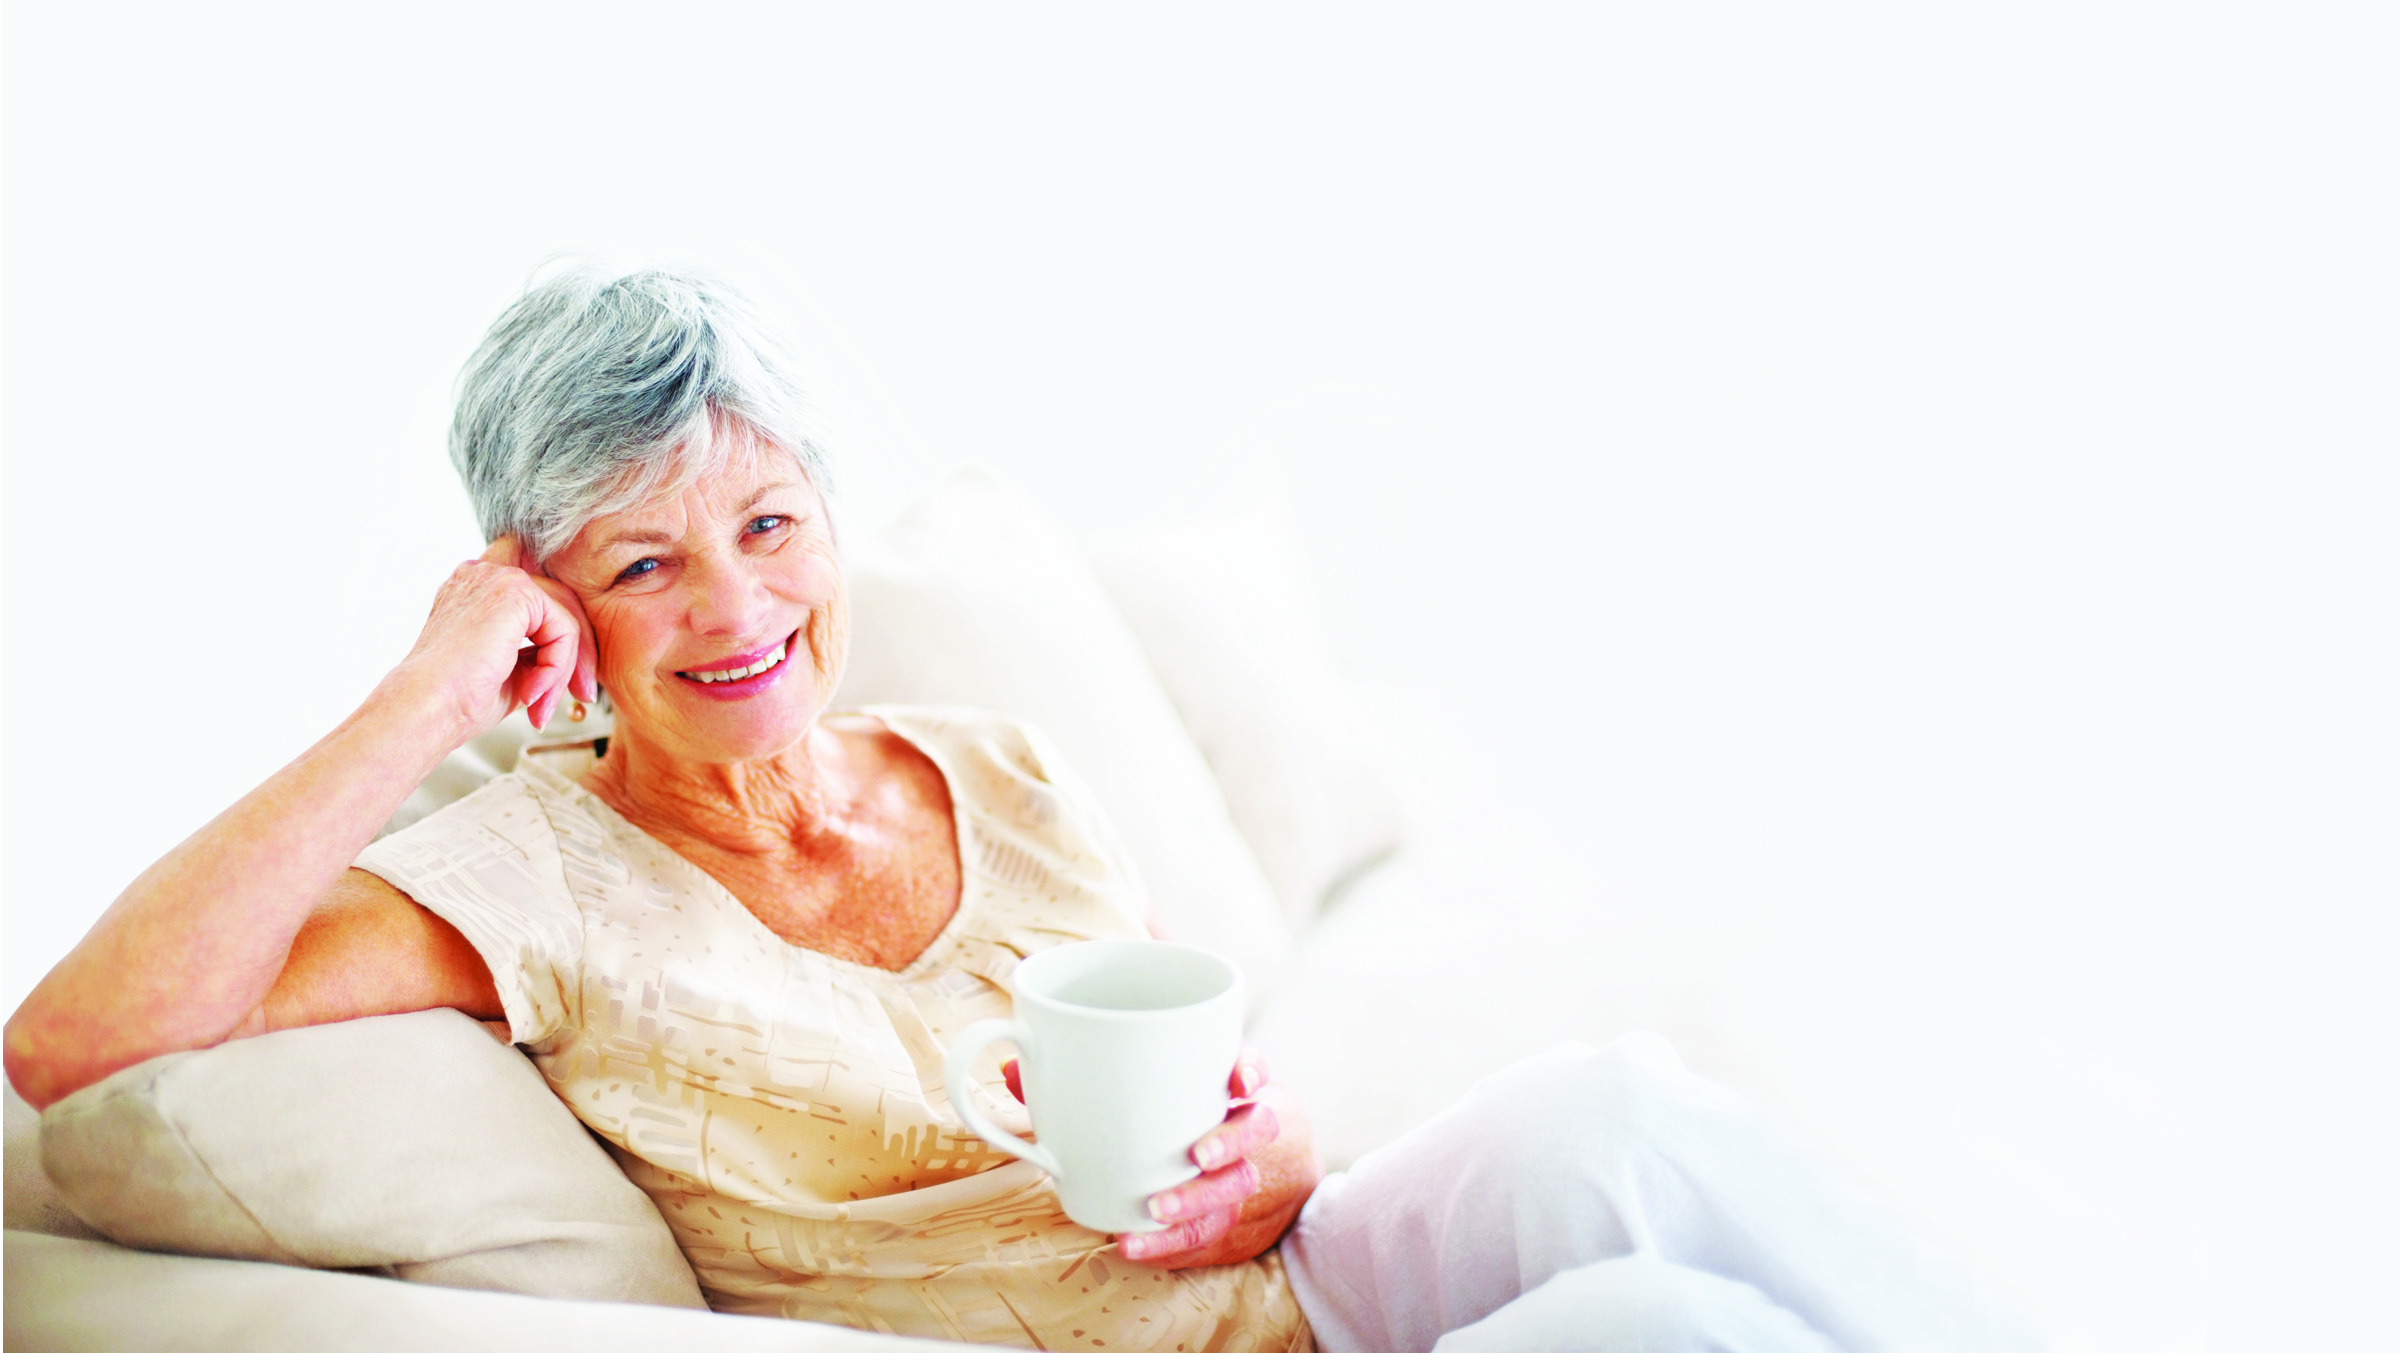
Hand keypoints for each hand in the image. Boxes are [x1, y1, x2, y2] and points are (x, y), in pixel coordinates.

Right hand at [393, 536, 598, 740]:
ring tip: (543, 705)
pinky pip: (564, 628)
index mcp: (476, 590)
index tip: (565, 683)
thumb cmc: (458, 698)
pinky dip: (557, 666)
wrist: (428, 707)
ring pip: (564, 618)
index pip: (539, 599)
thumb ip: (538, 650)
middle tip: (581, 694)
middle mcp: (484, 574)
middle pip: (559, 603)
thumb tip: (575, 657)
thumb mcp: (509, 669)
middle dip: (574, 654)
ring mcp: (498, 577)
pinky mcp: (515, 590)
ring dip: (563, 668)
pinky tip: (531, 692)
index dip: (559, 637)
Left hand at [1005, 1050, 1322, 1268]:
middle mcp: (1236, 1124)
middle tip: (1199, 1153)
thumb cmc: (1151, 1112)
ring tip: (1158, 1209)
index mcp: (1217, 1084)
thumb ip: (1069, 1076)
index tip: (1238, 1081)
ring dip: (1200, 1198)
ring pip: (1238, 1183)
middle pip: (1257, 1127)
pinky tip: (1133, 1244)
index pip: (1249, 1066)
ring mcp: (1232, 1171)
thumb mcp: (1121, 1090)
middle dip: (1232, 1141)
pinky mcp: (1216, 1213)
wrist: (1201, 1162)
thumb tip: (1014, 1067)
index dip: (1249, 1070)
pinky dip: (1168, 1243)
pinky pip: (1204, 1231)